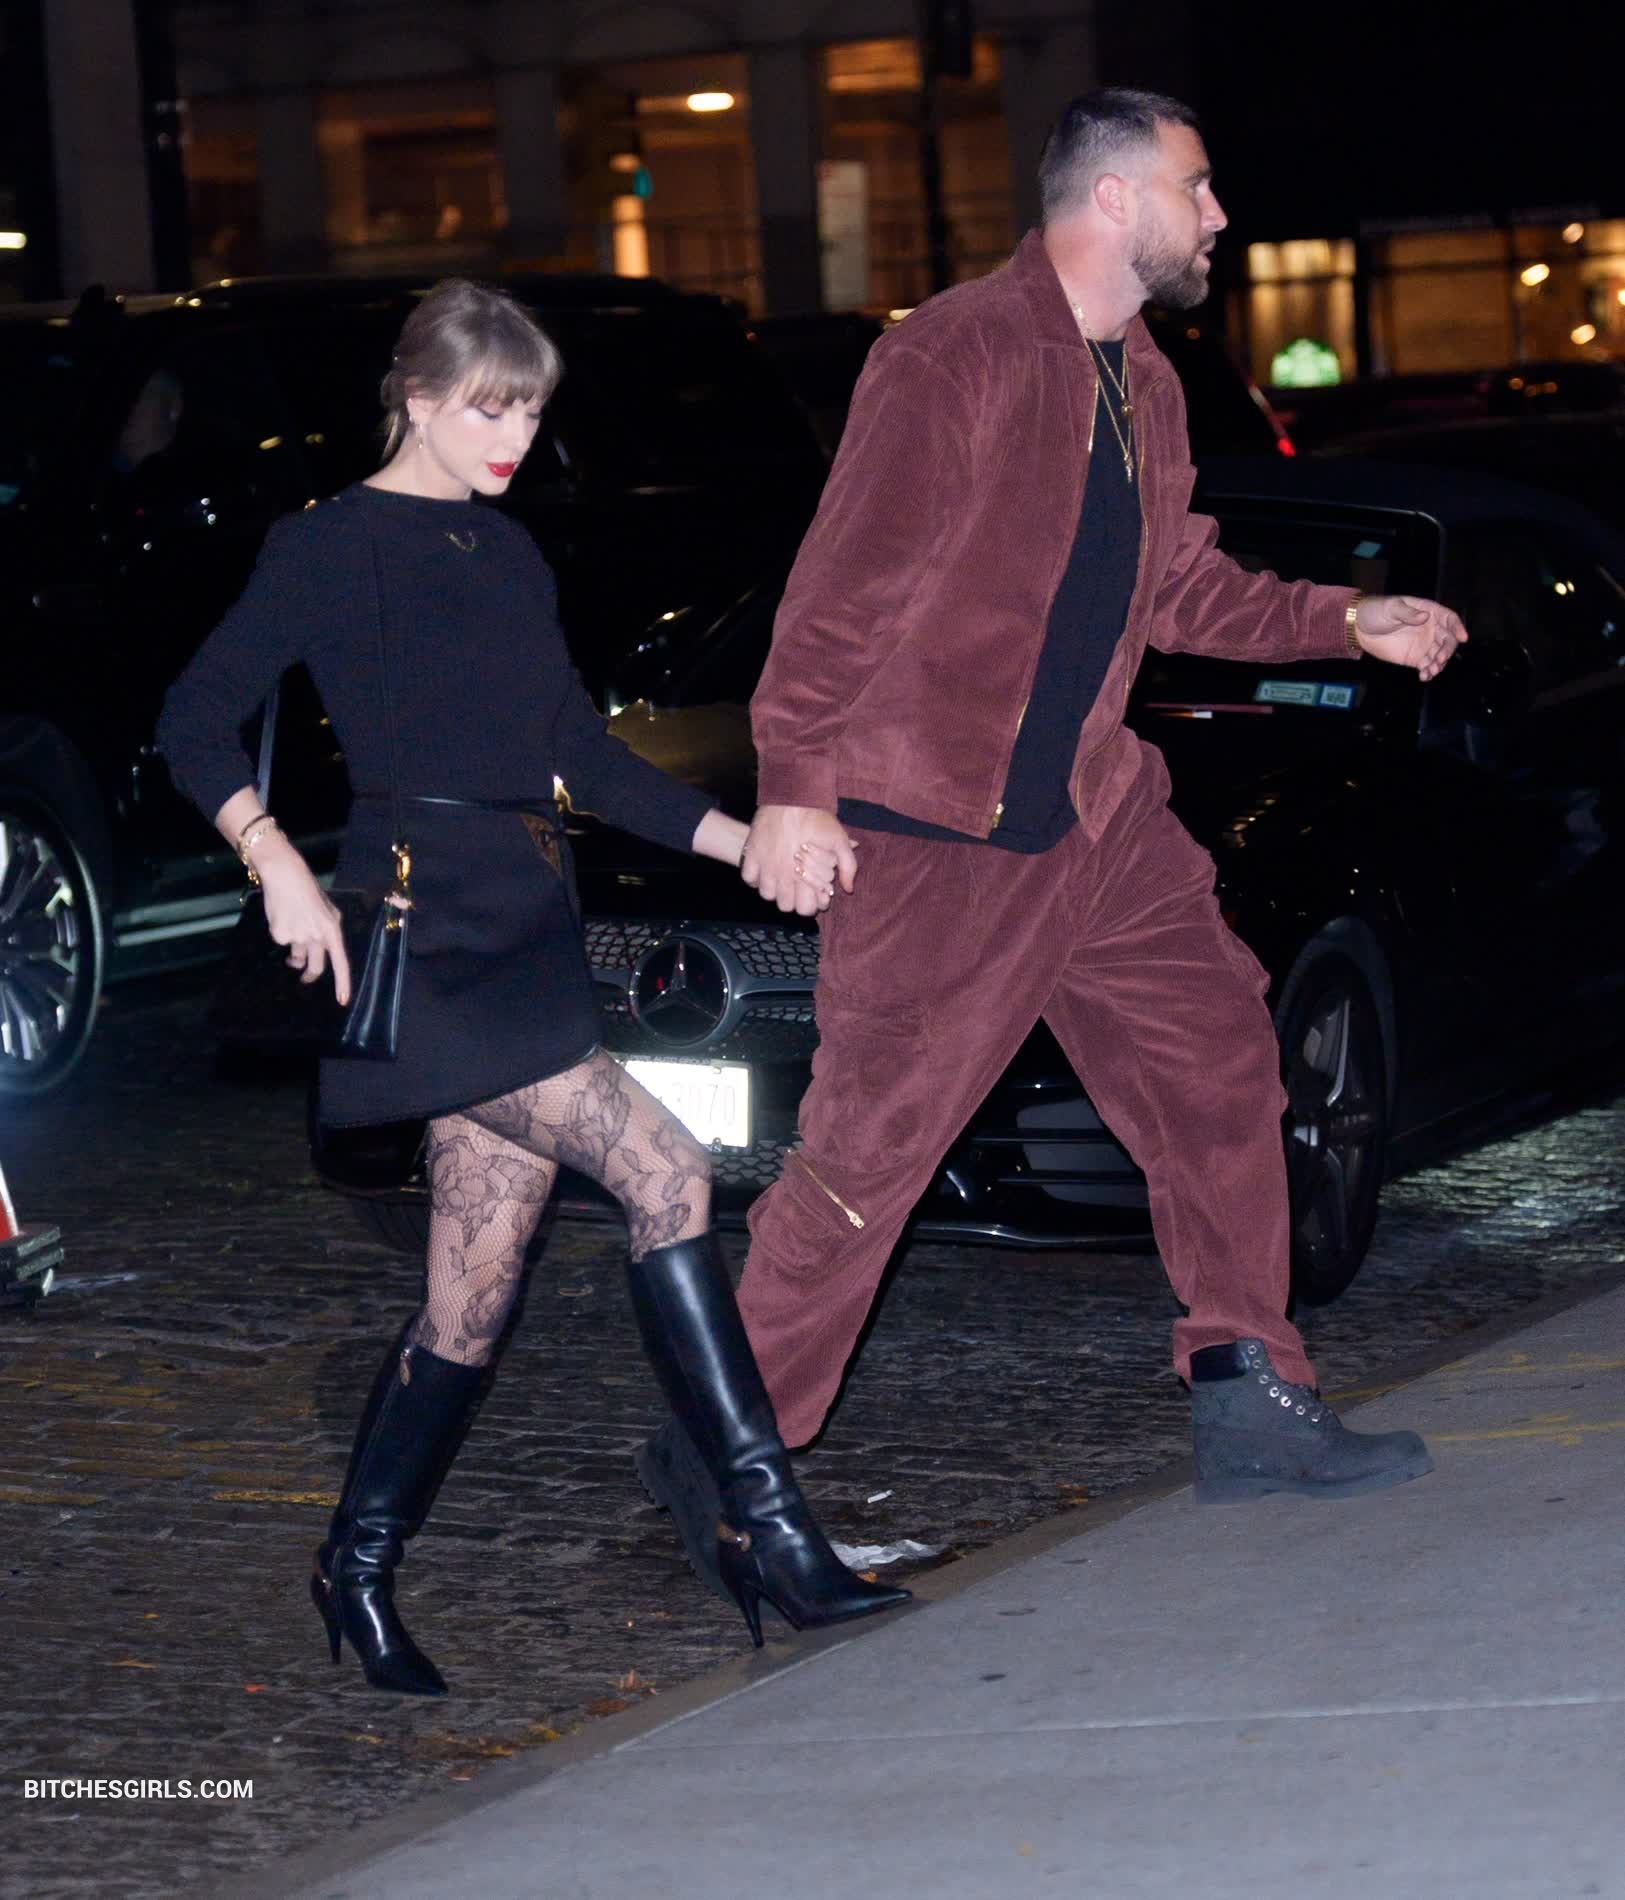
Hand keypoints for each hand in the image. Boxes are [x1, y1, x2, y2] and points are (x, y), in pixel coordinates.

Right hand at [255, 835, 352, 1004]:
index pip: (341, 962)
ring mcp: (298, 937)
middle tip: (305, 977)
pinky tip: (282, 917)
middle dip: (310, 976)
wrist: (285, 876)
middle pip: (316, 967)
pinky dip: (282, 934)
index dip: (342, 983)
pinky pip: (283, 943)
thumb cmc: (309, 892)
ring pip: (297, 955)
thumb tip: (326, 949)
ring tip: (294, 927)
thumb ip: (329, 931)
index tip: (342, 1001)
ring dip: (294, 953)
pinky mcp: (280, 935)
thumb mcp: (329, 910)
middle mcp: (317, 936)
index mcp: (332, 930)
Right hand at [740, 806, 858, 916]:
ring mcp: (765, 865)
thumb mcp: (839, 840)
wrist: (790, 795)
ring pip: (766, 894)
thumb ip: (848, 866)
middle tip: (797, 886)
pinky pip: (749, 878)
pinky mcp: (751, 854)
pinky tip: (765, 869)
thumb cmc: (816, 817)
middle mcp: (783, 874)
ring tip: (781, 878)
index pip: (805, 909)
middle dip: (793, 899)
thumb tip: (847, 889)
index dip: (811, 905)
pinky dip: (755, 877)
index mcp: (805, 874)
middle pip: (784, 906)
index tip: (812, 894)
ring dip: (774, 889)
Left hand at [1354, 595, 1467, 681]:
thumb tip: (1424, 617)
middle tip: (1440, 658)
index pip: (1449, 619)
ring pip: (1439, 655)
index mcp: (1429, 612)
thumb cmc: (1376, 611)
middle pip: (1448, 640)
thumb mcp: (1391, 608)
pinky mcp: (1415, 658)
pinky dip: (1429, 672)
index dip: (1457, 627)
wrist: (1359, 628)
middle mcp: (1430, 629)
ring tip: (1432, 670)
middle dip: (1448, 650)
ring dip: (1440, 664)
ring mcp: (1424, 644)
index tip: (1462, 638)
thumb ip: (1408, 613)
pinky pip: (1427, 666)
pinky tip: (1425, 676)